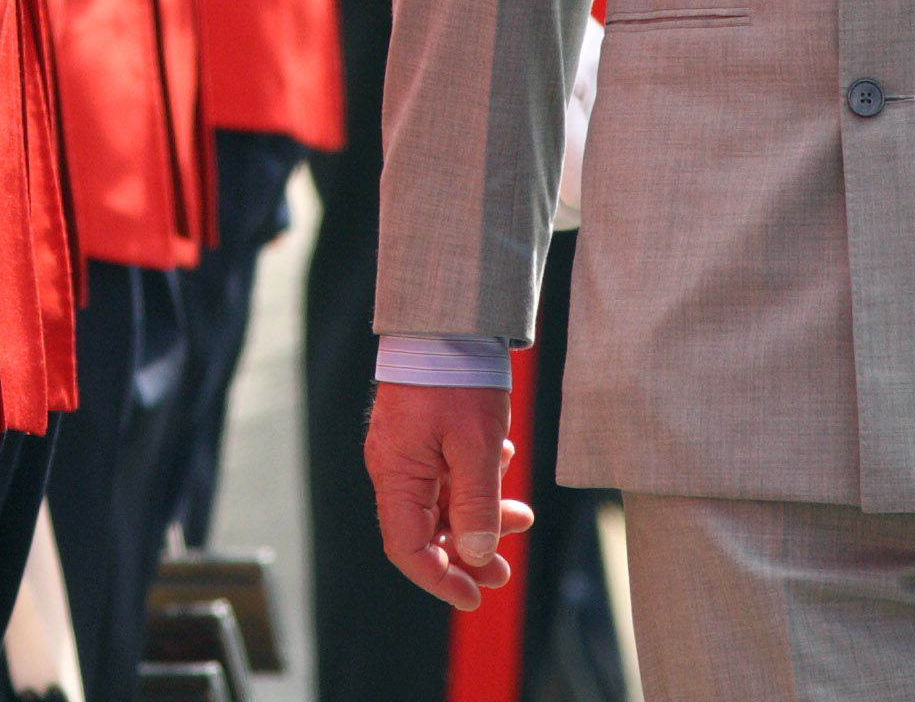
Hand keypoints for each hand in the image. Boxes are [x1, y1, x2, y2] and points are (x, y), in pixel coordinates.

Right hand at [364, 382, 536, 608]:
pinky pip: (446, 477)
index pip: (407, 548)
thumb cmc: (458, 377)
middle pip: (424, 532)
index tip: (473, 597)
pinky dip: (477, 484)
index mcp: (396, 474)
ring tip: (521, 518)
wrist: (449, 318)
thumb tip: (474, 555)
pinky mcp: (423, 437)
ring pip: (440, 505)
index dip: (439, 579)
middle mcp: (393, 468)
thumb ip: (477, 505)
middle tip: (504, 571)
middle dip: (467, 554)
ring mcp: (407, 452)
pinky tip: (505, 465)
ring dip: (479, 518)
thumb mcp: (478, 445)